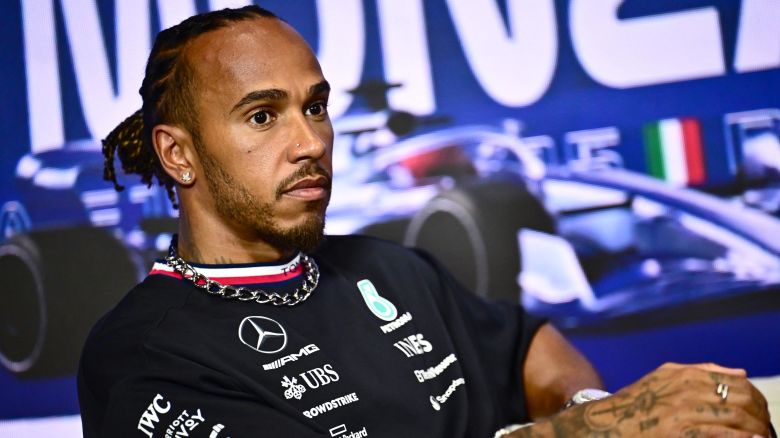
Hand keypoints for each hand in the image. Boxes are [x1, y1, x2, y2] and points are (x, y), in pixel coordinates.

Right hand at [512, 362, 771, 436]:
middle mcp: (684, 386)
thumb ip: (699, 373)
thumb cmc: (632, 409)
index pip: (737, 382)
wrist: (601, 426)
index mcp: (682, 373)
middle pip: (742, 398)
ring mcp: (682, 408)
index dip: (756, 402)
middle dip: (760, 418)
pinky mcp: (679, 430)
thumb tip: (739, 372)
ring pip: (737, 417)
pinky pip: (722, 434)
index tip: (760, 418)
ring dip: (754, 431)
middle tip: (763, 433)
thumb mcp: (662, 382)